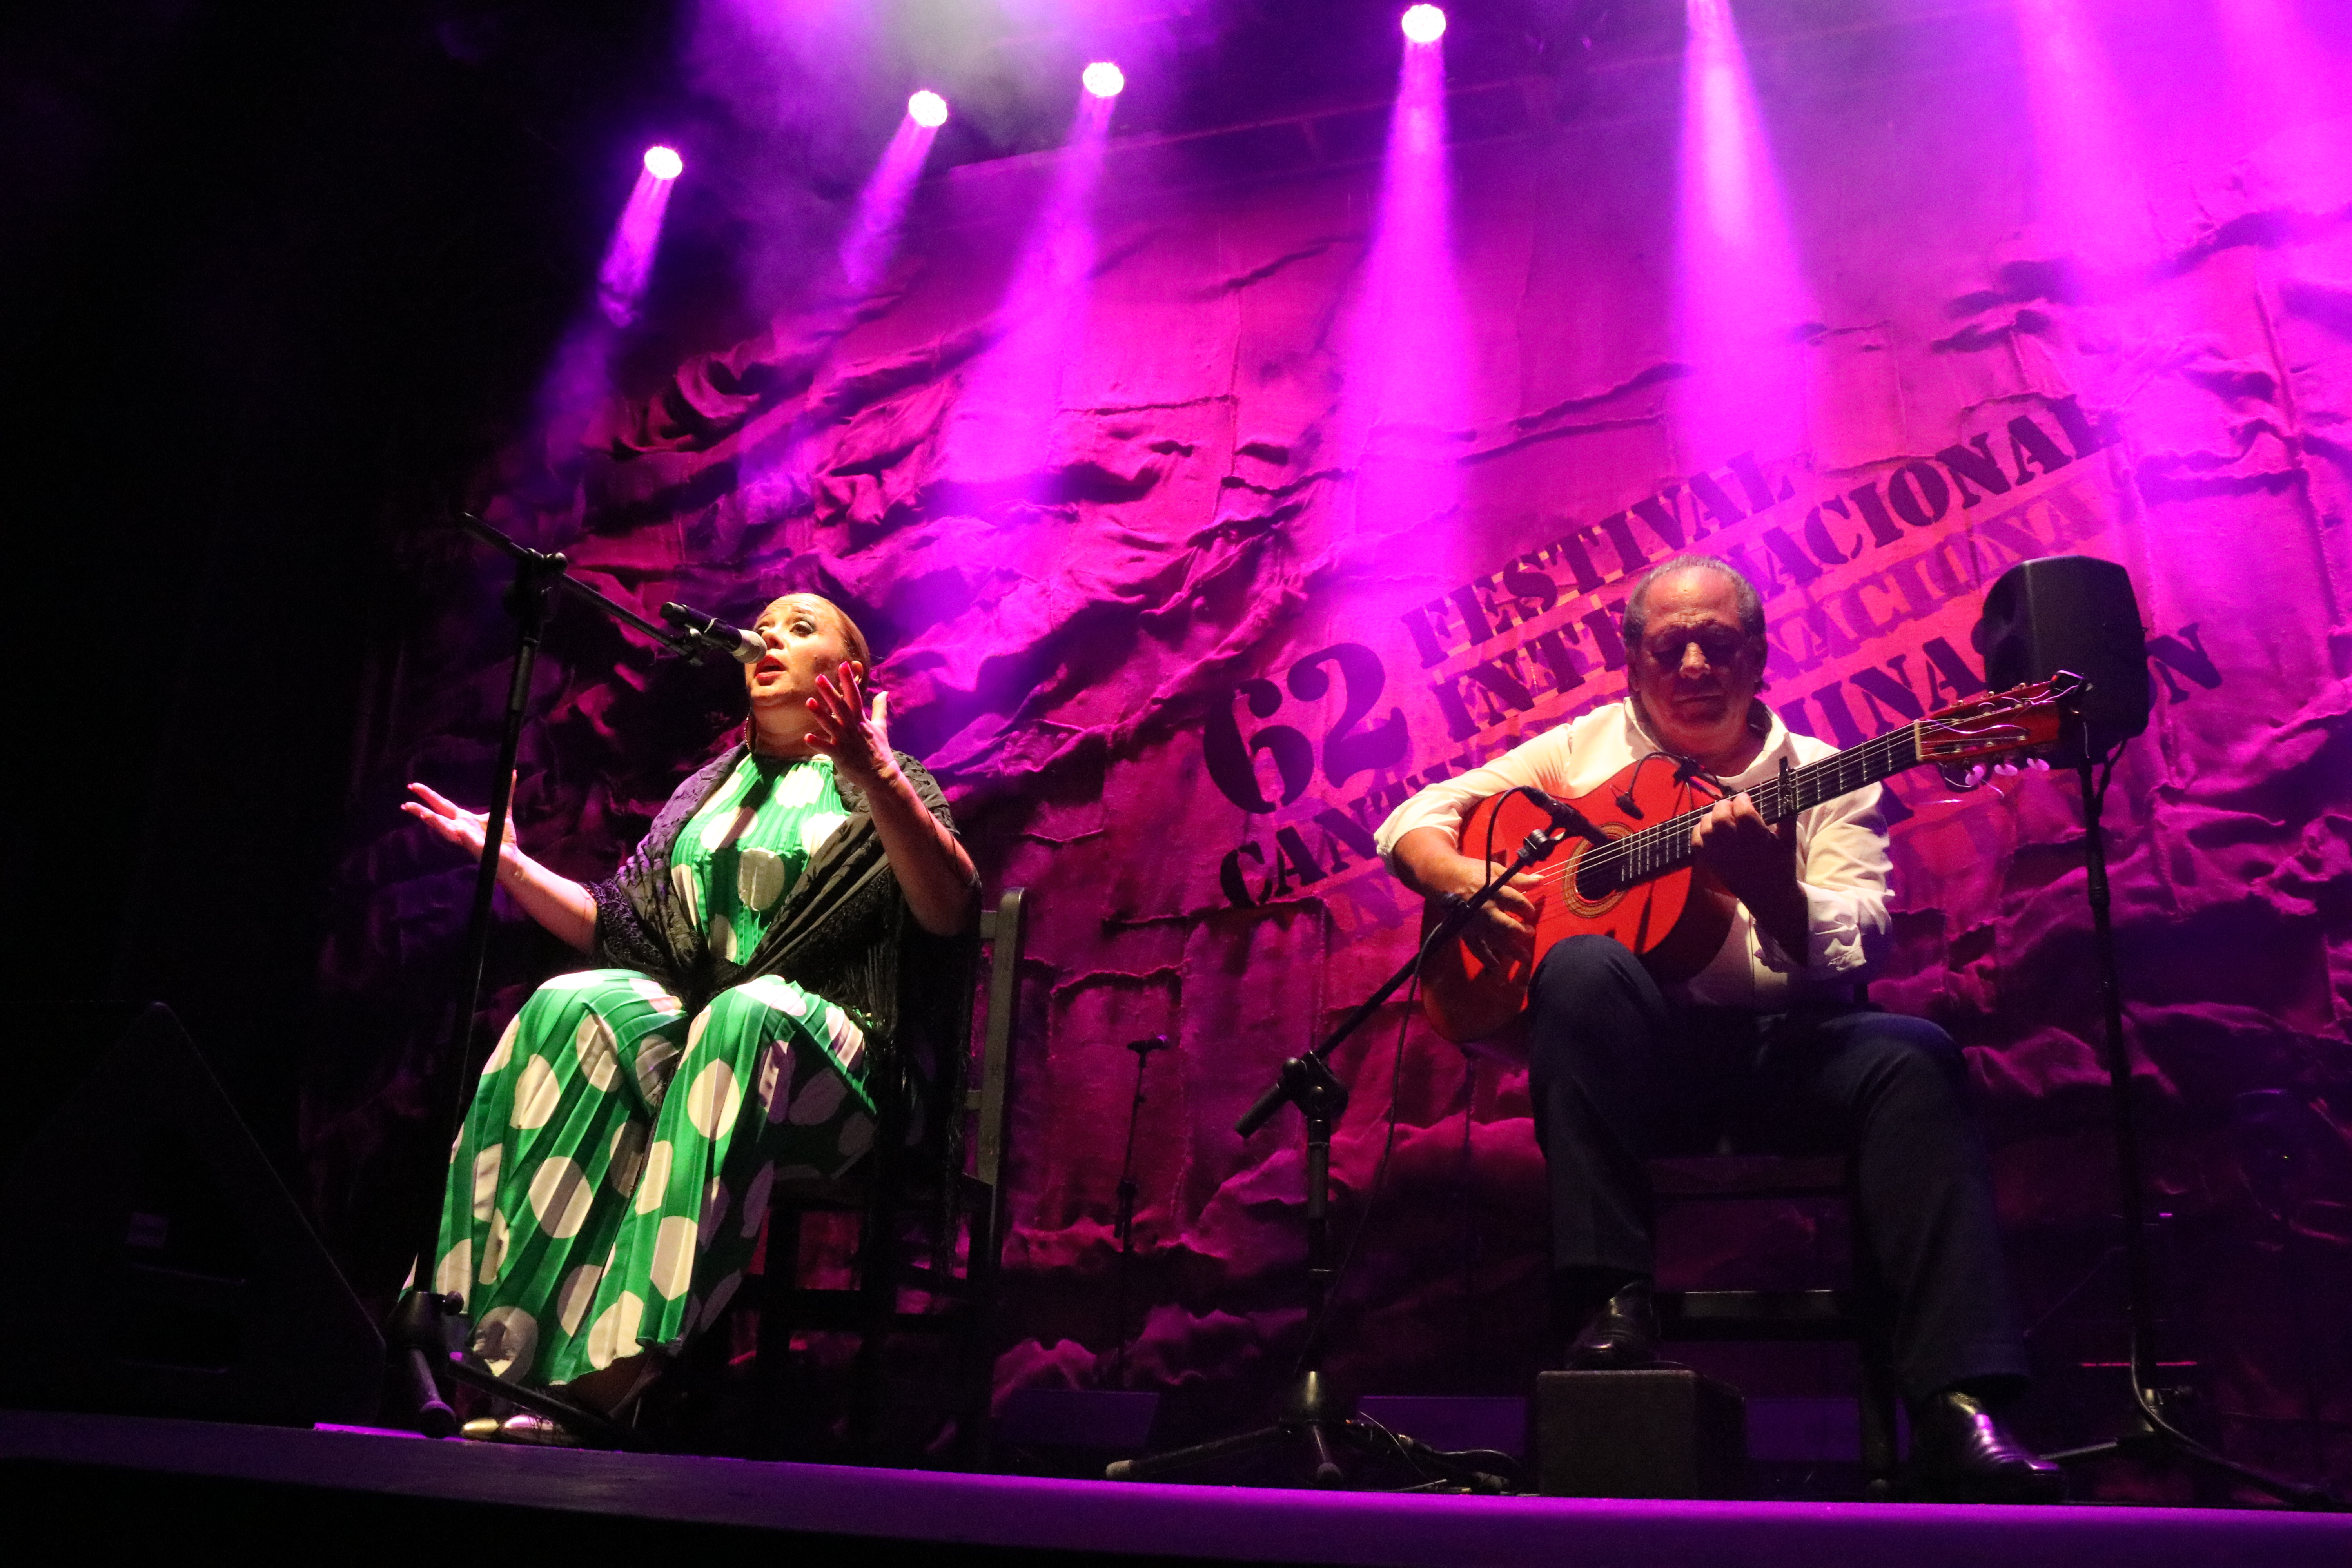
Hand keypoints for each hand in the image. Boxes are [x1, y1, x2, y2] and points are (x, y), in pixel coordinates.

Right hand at [404, 776, 519, 865]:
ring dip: (437, 823)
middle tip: (406, 804)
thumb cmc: (502, 837)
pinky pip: (470, 842)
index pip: (442, 805)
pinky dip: (465, 836)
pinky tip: (460, 831)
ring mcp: (468, 839)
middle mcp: (461, 829)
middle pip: (438, 818)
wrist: (511, 859)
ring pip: (448, 831)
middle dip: (422, 811)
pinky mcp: (479, 849)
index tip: (413, 786)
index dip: (428, 795)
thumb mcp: (504, 810)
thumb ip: (507, 792)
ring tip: (426, 815)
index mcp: (464, 819)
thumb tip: (513, 772)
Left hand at [804, 660, 892, 788]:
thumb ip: (880, 708)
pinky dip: (817, 743)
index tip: (844, 665)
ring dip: (820, 714)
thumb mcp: (881, 727)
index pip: (855, 696)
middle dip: (830, 692)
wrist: (881, 775)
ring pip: (831, 725)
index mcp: (861, 720)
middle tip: (819, 677)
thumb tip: (885, 692)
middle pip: (840, 707)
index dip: (849, 681)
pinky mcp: (840, 755)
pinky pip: (827, 748)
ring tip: (808, 701)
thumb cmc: (879, 750)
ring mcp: (846, 741)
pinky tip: (806, 737)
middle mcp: (853, 728)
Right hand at [1434, 851, 1544, 969]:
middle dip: (1521, 931)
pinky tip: (1496, 965)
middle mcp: (1485, 908)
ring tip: (1524, 957)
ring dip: (1511, 949)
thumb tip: (1540, 881)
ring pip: (1494, 939)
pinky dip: (1485, 957)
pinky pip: (1475, 946)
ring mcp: (1474, 921)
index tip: (1531, 912)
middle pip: (1506, 925)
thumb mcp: (1495, 870)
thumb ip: (1518, 879)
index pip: (1516, 902)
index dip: (1527, 909)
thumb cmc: (1471, 871)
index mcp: (1494, 890)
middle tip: (1530, 933)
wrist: (1441, 876)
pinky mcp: (1465, 929)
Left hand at [1688, 791, 1797, 914]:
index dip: (1742, 800)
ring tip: (1720, 815)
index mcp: (1759, 843)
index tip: (1745, 797)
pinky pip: (1697, 843)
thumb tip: (1787, 789)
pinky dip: (1699, 830)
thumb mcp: (1789, 842)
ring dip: (1710, 816)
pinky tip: (1709, 827)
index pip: (1745, 815)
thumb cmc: (1780, 865)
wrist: (1768, 896)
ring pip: (1706, 830)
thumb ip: (1787, 816)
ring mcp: (1722, 858)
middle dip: (1724, 806)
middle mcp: (1738, 851)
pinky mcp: (1711, 864)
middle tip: (1731, 804)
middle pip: (1721, 820)